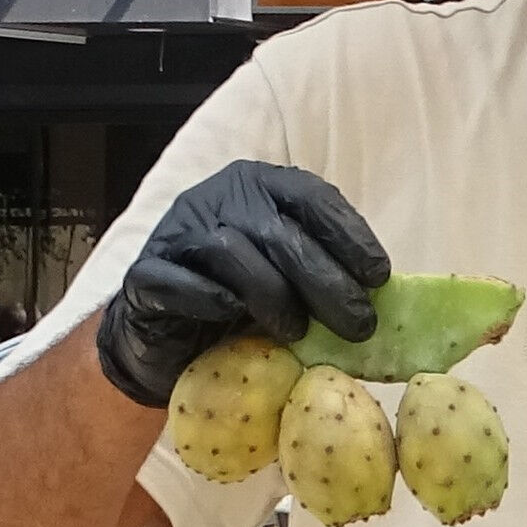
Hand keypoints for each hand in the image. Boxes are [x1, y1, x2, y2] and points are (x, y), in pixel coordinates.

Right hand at [95, 161, 390, 407]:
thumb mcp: (291, 279)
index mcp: (260, 188)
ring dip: (273, 296)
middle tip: (358, 325)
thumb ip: (325, 272)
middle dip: (326, 281)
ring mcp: (177, 233)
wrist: (165, 339)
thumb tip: (382, 296)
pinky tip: (233, 318)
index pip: (311, 197)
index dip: (349, 235)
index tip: (379, 277)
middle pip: (279, 232)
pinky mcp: (143, 274)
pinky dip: (209, 301)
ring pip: (232, 250)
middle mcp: (218, 199)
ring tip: (297, 333)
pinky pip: (177, 281)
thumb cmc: (241, 305)